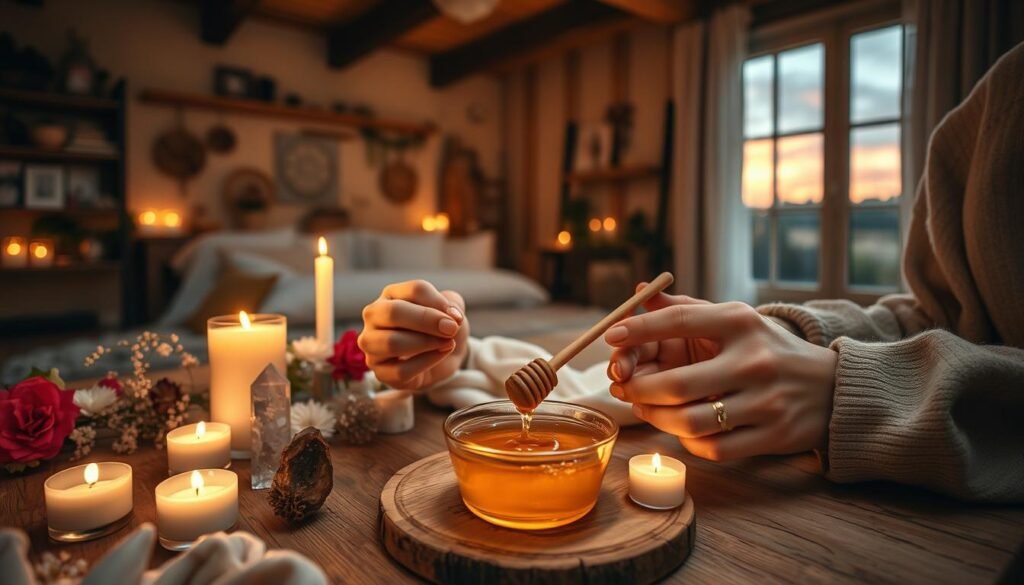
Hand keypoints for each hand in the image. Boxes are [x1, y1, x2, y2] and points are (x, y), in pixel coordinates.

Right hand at [359, 280, 468, 389]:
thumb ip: (453, 305)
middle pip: (393, 312)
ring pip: (392, 342)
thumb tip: (451, 318)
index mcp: (392, 295)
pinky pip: (401, 370)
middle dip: (427, 321)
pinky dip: (427, 362)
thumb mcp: (451, 311)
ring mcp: (372, 345)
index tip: (457, 318)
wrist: (442, 360)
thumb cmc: (440, 330)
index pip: (414, 290)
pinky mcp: (380, 372)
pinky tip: (440, 355)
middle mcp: (375, 317)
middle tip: (451, 329)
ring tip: (448, 343)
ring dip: (426, 342)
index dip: (439, 303)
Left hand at [604, 300, 836, 459]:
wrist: (831, 387)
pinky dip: (688, 441)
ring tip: (645, 409)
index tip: (611, 336)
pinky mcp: (772, 435)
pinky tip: (680, 429)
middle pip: (678, 383)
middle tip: (624, 387)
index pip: (681, 321)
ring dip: (657, 418)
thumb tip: (640, 292)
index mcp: (742, 322)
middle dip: (640, 389)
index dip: (640, 329)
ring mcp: (765, 401)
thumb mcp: (736, 320)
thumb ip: (688, 309)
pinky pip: (713, 447)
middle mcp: (754, 360)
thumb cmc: (768, 349)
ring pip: (690, 421)